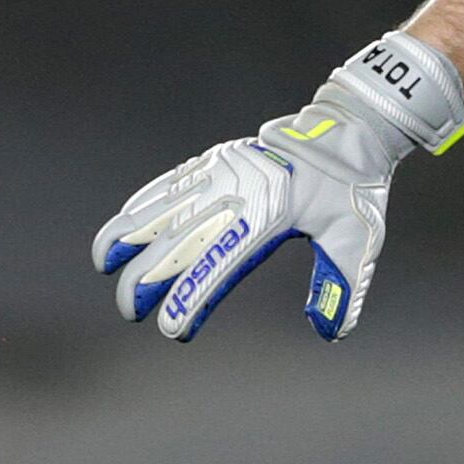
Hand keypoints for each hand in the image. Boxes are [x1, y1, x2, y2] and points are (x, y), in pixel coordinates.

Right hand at [93, 32, 463, 342]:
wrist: (348, 132)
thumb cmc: (355, 190)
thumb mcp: (359, 239)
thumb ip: (341, 285)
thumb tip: (329, 331)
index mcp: (272, 212)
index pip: (220, 262)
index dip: (190, 296)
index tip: (170, 326)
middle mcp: (239, 189)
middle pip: (181, 238)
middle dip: (148, 278)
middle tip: (130, 311)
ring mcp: (222, 170)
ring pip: (164, 206)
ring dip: (130, 235)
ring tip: (104, 265)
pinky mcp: (215, 160)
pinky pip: (169, 183)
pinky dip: (142, 205)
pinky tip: (122, 227)